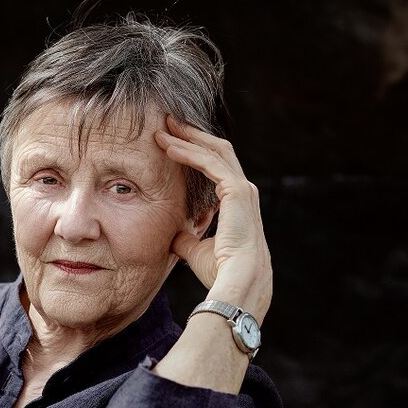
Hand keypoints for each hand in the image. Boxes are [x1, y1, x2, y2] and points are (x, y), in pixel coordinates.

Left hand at [155, 116, 271, 321]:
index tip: (170, 142)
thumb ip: (186, 238)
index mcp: (236, 203)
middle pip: (217, 151)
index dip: (194, 152)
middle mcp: (243, 192)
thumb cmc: (219, 272)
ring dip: (188, 138)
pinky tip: (169, 147)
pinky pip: (210, 163)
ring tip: (163, 129)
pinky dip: (189, 152)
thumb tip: (174, 234)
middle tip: (167, 123)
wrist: (236, 283)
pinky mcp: (237, 192)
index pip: (216, 167)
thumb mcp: (195, 251)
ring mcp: (242, 190)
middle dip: (192, 135)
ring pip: (214, 151)